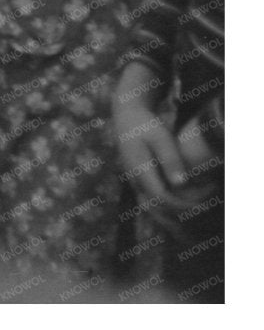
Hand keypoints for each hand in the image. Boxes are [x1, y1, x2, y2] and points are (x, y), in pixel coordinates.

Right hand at [113, 65, 217, 215]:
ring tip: (196, 211)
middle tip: (205, 207)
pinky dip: (166, 210)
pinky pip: (150, 204)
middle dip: (181, 211)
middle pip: (157, 207)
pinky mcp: (137, 181)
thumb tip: (181, 183)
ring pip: (151, 208)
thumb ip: (170, 160)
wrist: (126, 117)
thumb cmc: (147, 125)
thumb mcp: (161, 138)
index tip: (203, 203)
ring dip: (172, 214)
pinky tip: (182, 209)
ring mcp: (134, 182)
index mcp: (139, 169)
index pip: (161, 197)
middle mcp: (134, 179)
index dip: (182, 204)